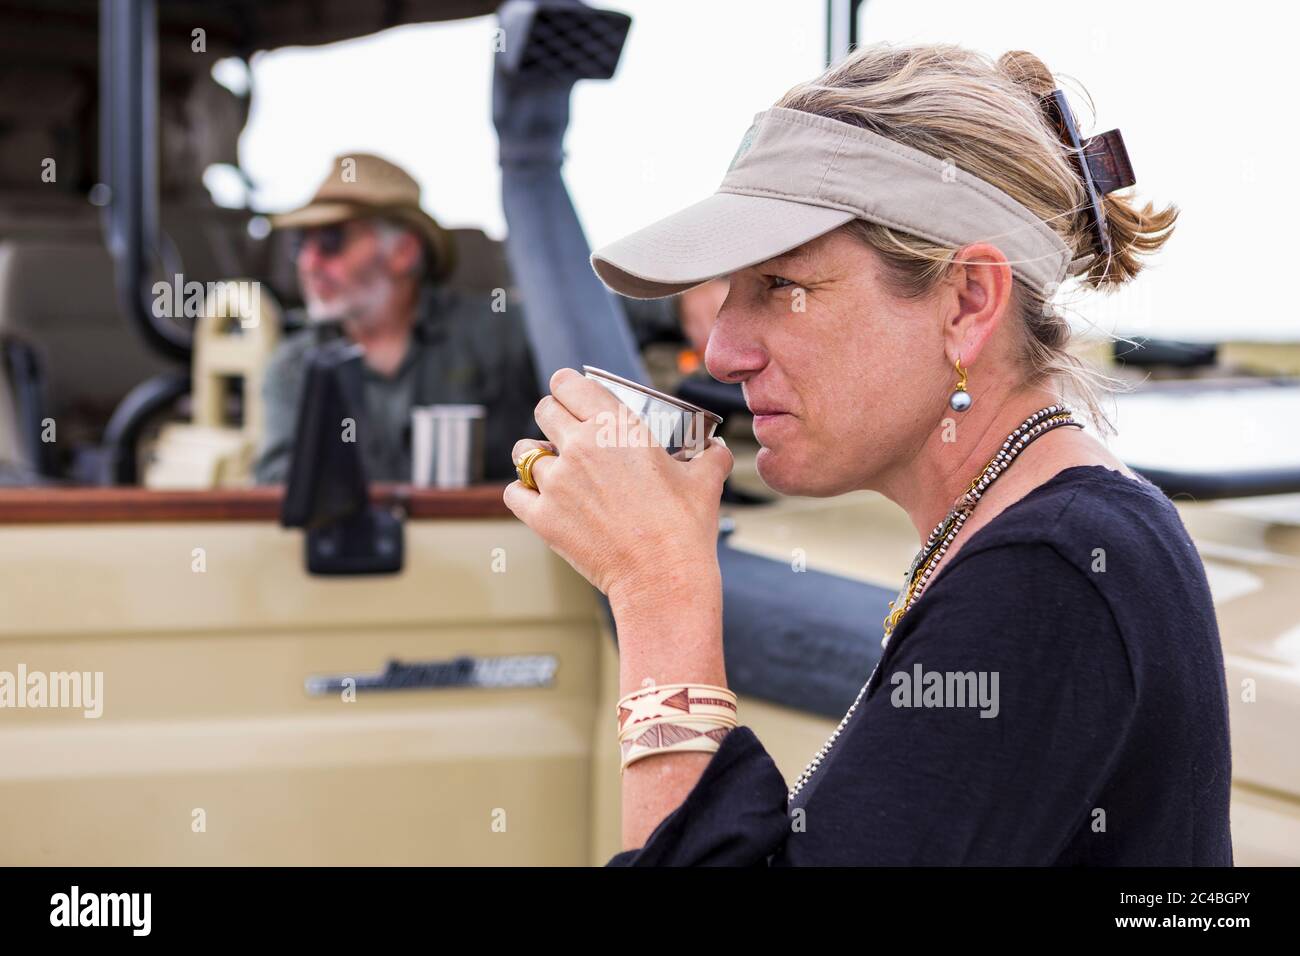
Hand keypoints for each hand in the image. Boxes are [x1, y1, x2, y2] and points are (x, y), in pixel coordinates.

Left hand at [503, 368, 733, 608]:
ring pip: (524, 450)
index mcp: (617, 426)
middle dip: (553, 416)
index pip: (569, 383)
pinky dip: (524, 493)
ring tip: (553, 468)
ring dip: (536, 455)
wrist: (663, 577)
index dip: (568, 387)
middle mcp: (581, 446)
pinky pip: (515, 492)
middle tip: (566, 431)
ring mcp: (557, 481)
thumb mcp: (705, 480)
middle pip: (544, 409)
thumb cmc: (684, 528)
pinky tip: (539, 499)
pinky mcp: (542, 516)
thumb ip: (709, 456)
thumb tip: (715, 450)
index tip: (572, 396)